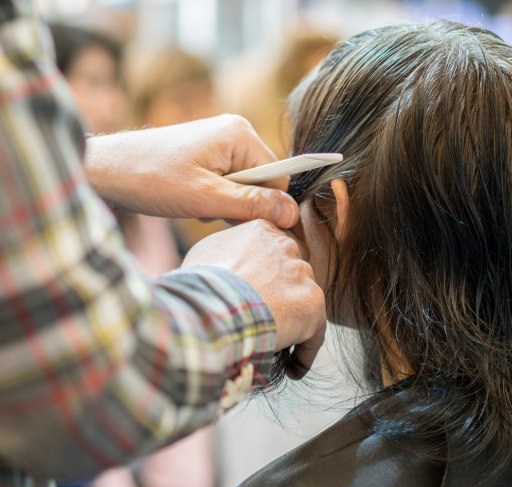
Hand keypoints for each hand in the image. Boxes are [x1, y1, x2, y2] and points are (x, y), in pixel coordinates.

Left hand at [84, 115, 298, 227]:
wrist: (104, 170)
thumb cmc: (150, 179)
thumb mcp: (205, 198)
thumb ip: (252, 205)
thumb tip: (293, 214)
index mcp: (240, 133)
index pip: (278, 178)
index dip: (262, 204)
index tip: (233, 215)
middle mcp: (235, 131)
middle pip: (263, 182)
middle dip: (240, 204)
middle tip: (207, 209)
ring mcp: (220, 140)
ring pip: (245, 186)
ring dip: (225, 203)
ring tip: (194, 203)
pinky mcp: (207, 152)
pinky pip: (228, 182)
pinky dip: (214, 197)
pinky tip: (190, 199)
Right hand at [182, 220, 325, 378]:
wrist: (213, 309)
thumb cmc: (199, 286)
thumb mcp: (204, 256)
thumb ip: (224, 253)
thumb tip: (222, 268)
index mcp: (261, 230)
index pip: (272, 249)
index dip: (266, 274)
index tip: (258, 293)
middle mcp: (288, 247)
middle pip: (291, 274)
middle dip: (281, 296)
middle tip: (266, 320)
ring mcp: (304, 276)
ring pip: (302, 303)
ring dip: (293, 323)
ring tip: (276, 346)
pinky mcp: (314, 306)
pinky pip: (314, 333)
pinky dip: (304, 352)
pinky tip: (293, 368)